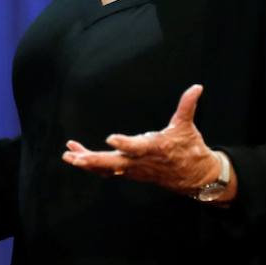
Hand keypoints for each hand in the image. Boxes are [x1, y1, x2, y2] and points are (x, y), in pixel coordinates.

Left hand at [62, 84, 234, 197]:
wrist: (196, 177)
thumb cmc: (190, 149)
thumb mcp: (187, 126)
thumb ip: (187, 105)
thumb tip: (197, 87)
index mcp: (154, 149)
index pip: (137, 147)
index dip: (124, 144)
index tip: (110, 138)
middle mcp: (141, 162)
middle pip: (114, 163)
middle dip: (94, 160)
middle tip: (75, 157)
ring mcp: (134, 170)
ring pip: (107, 169)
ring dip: (87, 162)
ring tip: (68, 155)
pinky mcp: (130, 173)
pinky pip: (108, 171)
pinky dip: (92, 165)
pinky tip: (76, 157)